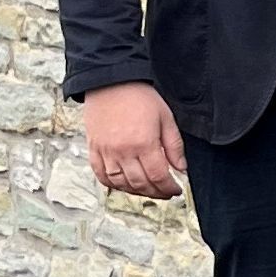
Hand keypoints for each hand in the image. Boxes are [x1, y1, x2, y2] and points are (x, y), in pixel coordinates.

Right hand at [84, 81, 186, 199]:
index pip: (158, 176)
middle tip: (165, 193)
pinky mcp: (94, 150)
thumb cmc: (140, 97)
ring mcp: (106, 153)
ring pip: (120, 184)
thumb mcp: (166, 118)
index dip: (169, 187)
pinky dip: (113, 184)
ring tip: (148, 190)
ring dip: (136, 191)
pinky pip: (101, 176)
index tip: (176, 190)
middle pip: (140, 183)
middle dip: (155, 192)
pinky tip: (124, 185)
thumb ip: (174, 146)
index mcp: (143, 143)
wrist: (111, 83)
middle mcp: (122, 152)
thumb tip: (182, 168)